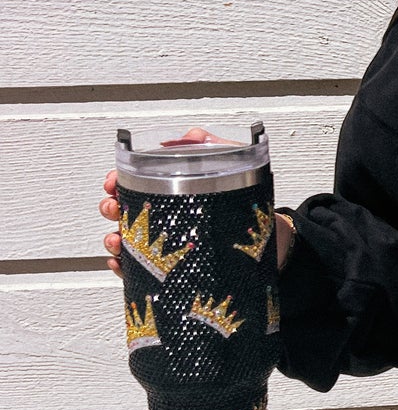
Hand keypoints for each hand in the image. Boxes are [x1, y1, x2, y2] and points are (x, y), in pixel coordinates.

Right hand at [100, 125, 293, 273]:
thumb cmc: (250, 202)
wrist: (275, 238)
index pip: (135, 184)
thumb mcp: (236, 165)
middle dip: (111, 208)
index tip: (113, 182)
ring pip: (129, 243)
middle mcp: (168, 218)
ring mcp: (169, 245)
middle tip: (114, 208)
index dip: (118, 181)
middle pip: (124, 212)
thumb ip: (214, 145)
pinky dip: (126, 269)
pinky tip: (122, 265)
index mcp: (175, 192)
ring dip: (114, 240)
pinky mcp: (177, 270)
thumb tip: (192, 135)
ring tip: (118, 240)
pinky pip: (143, 274)